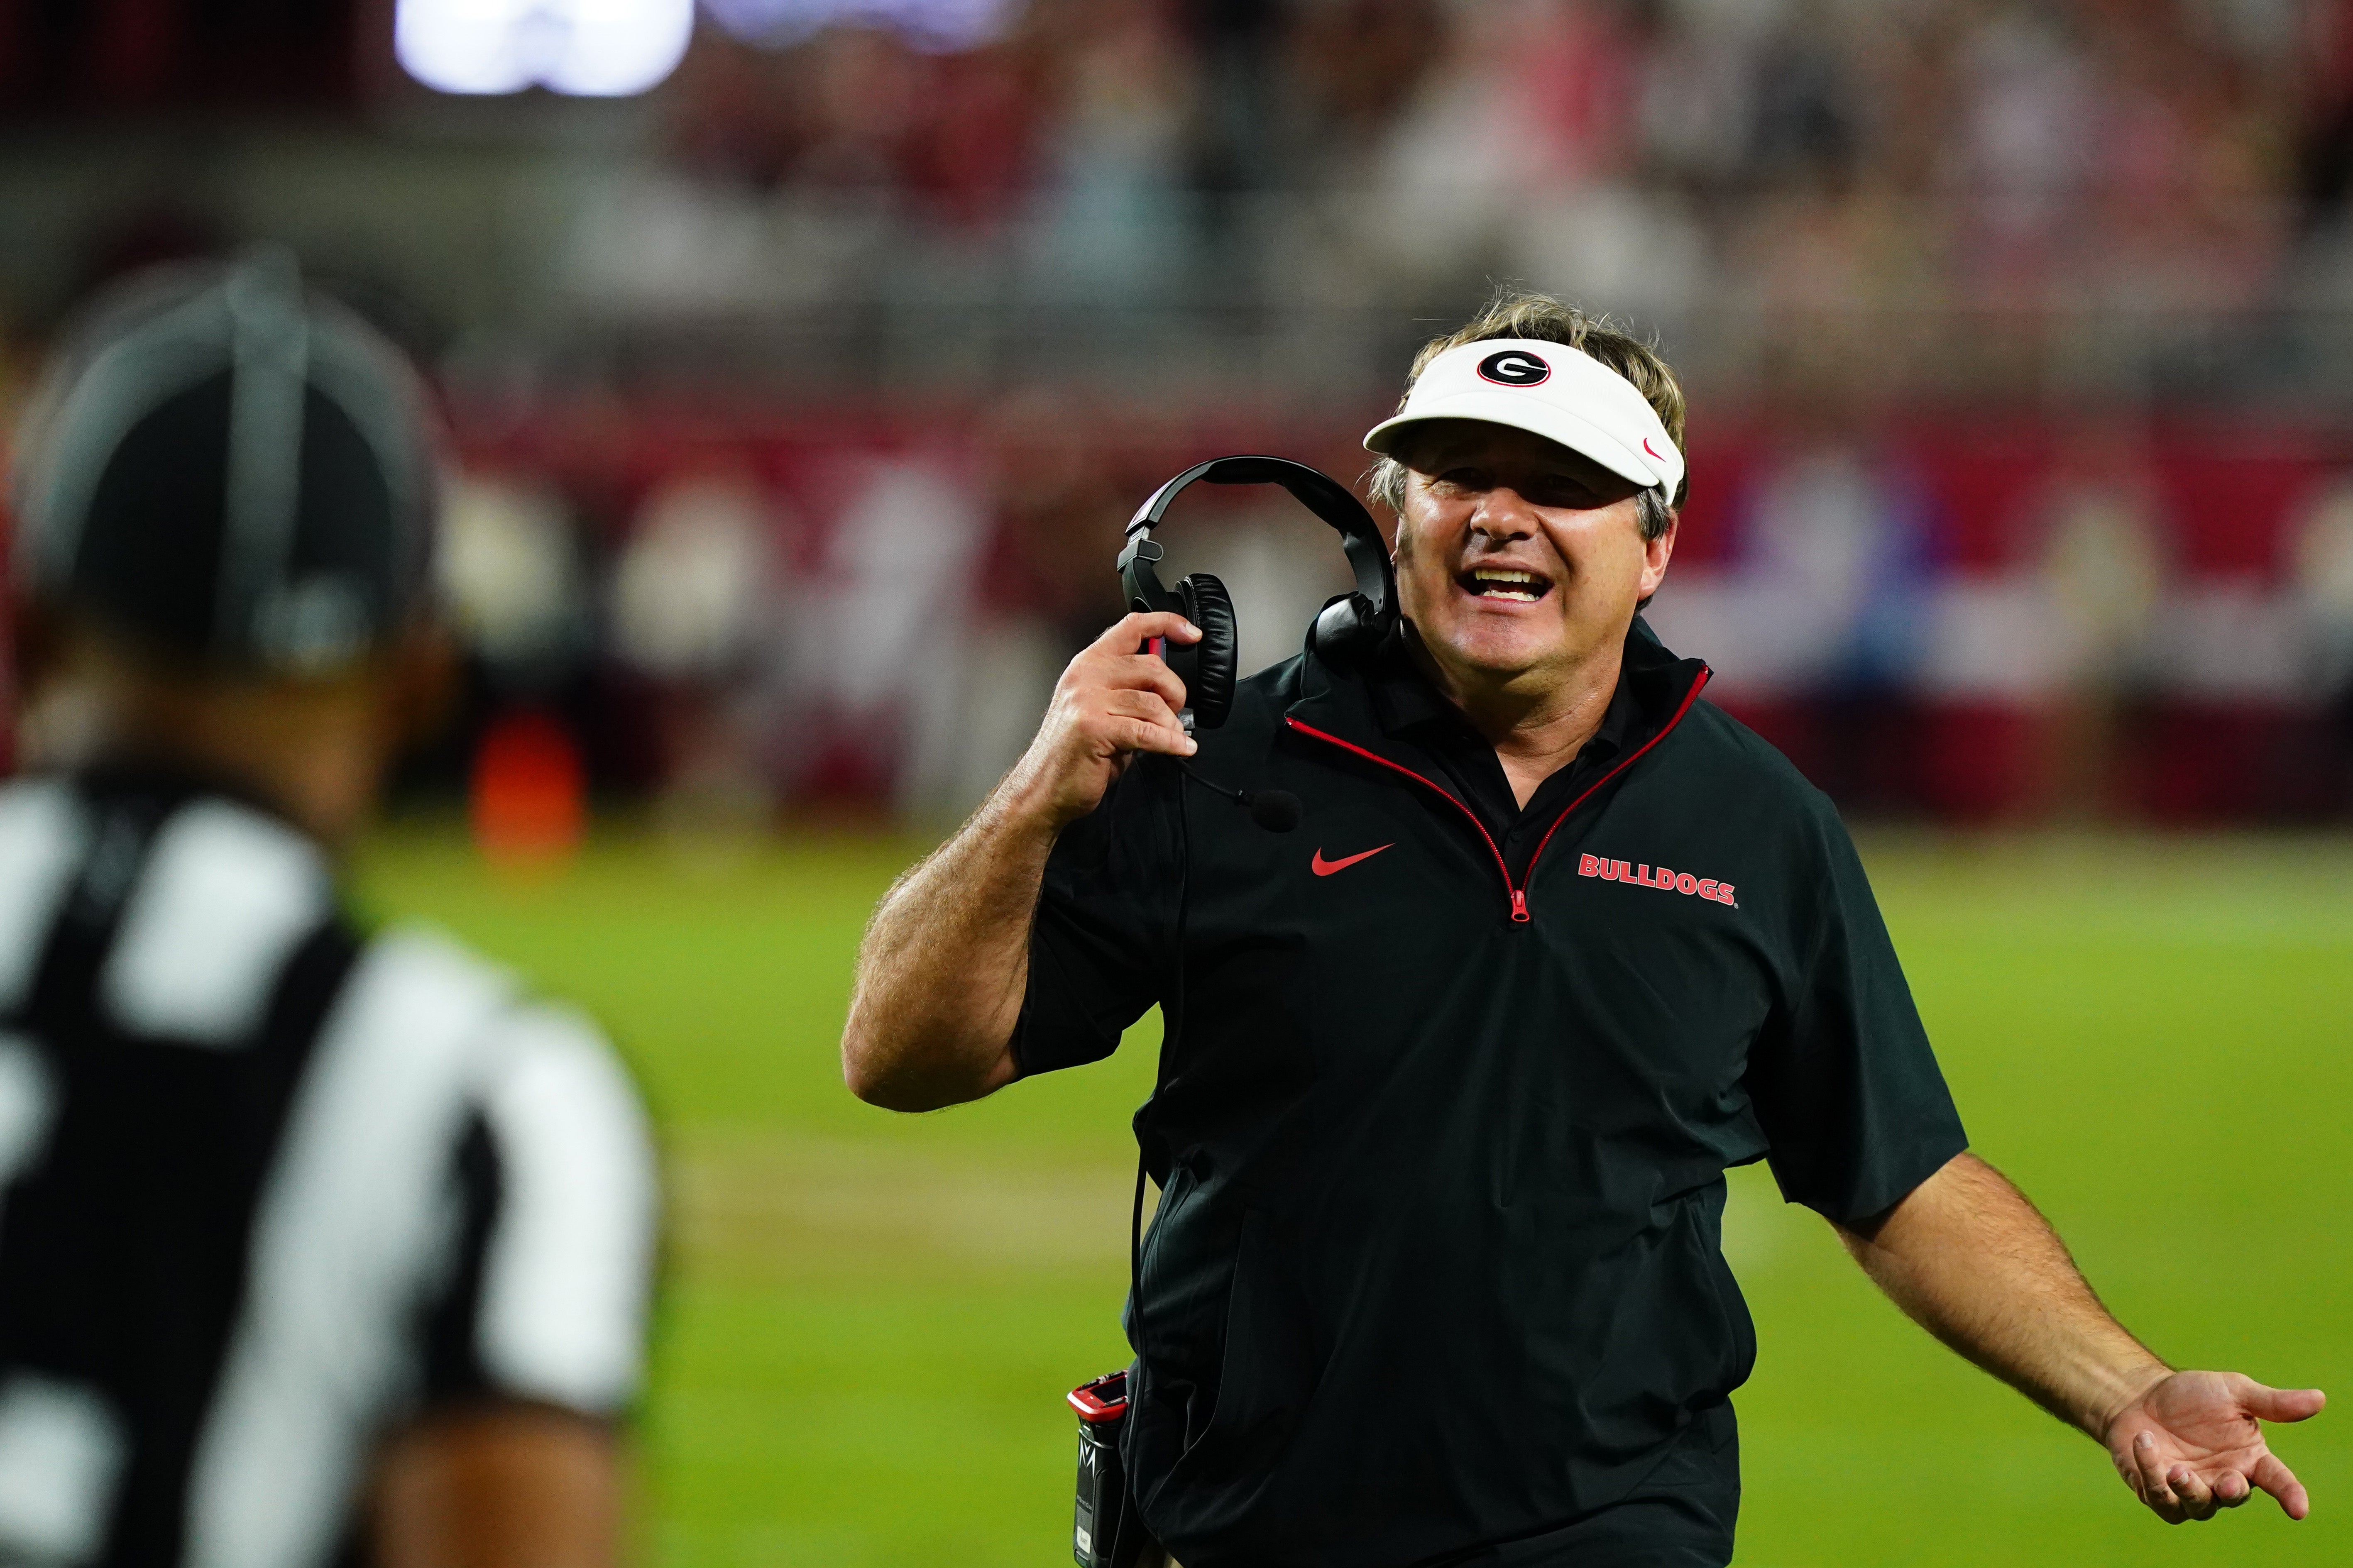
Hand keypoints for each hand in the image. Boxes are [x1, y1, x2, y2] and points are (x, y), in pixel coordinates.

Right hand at [1003, 611, 1198, 830]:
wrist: (1043, 788)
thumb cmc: (1075, 753)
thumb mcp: (1101, 709)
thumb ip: (1129, 690)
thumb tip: (1168, 688)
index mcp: (1088, 664)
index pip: (1132, 627)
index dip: (1167, 624)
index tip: (1191, 634)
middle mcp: (1086, 676)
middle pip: (1151, 667)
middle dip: (1174, 692)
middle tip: (1174, 713)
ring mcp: (1087, 700)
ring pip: (1152, 702)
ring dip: (1170, 724)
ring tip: (1171, 737)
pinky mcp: (1094, 728)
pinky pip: (1147, 731)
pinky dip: (1170, 742)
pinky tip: (1180, 748)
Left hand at [2103, 1369, 2323, 1522]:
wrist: (2140, 1396)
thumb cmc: (2192, 1396)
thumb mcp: (2233, 1392)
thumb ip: (2272, 1402)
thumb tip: (2320, 1398)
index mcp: (2250, 1459)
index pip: (2278, 1481)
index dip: (2290, 1495)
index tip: (2299, 1509)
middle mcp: (2224, 1480)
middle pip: (2235, 1497)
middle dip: (2231, 1491)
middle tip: (2226, 1482)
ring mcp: (2192, 1490)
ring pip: (2198, 1506)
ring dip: (2189, 1489)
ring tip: (2176, 1468)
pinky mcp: (2159, 1493)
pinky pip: (2159, 1495)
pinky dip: (2151, 1471)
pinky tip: (2144, 1442)